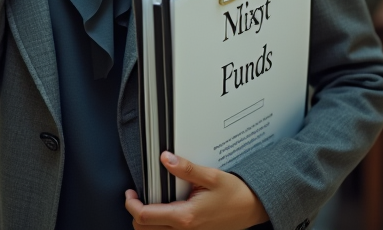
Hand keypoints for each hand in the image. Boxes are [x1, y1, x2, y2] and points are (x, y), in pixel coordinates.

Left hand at [124, 153, 269, 228]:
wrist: (253, 209)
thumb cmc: (235, 195)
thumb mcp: (211, 176)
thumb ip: (186, 169)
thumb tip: (166, 159)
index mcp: (185, 216)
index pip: (145, 216)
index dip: (131, 204)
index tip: (129, 193)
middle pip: (145, 229)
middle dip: (135, 213)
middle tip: (135, 197)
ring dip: (146, 221)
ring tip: (148, 203)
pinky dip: (159, 225)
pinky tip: (164, 211)